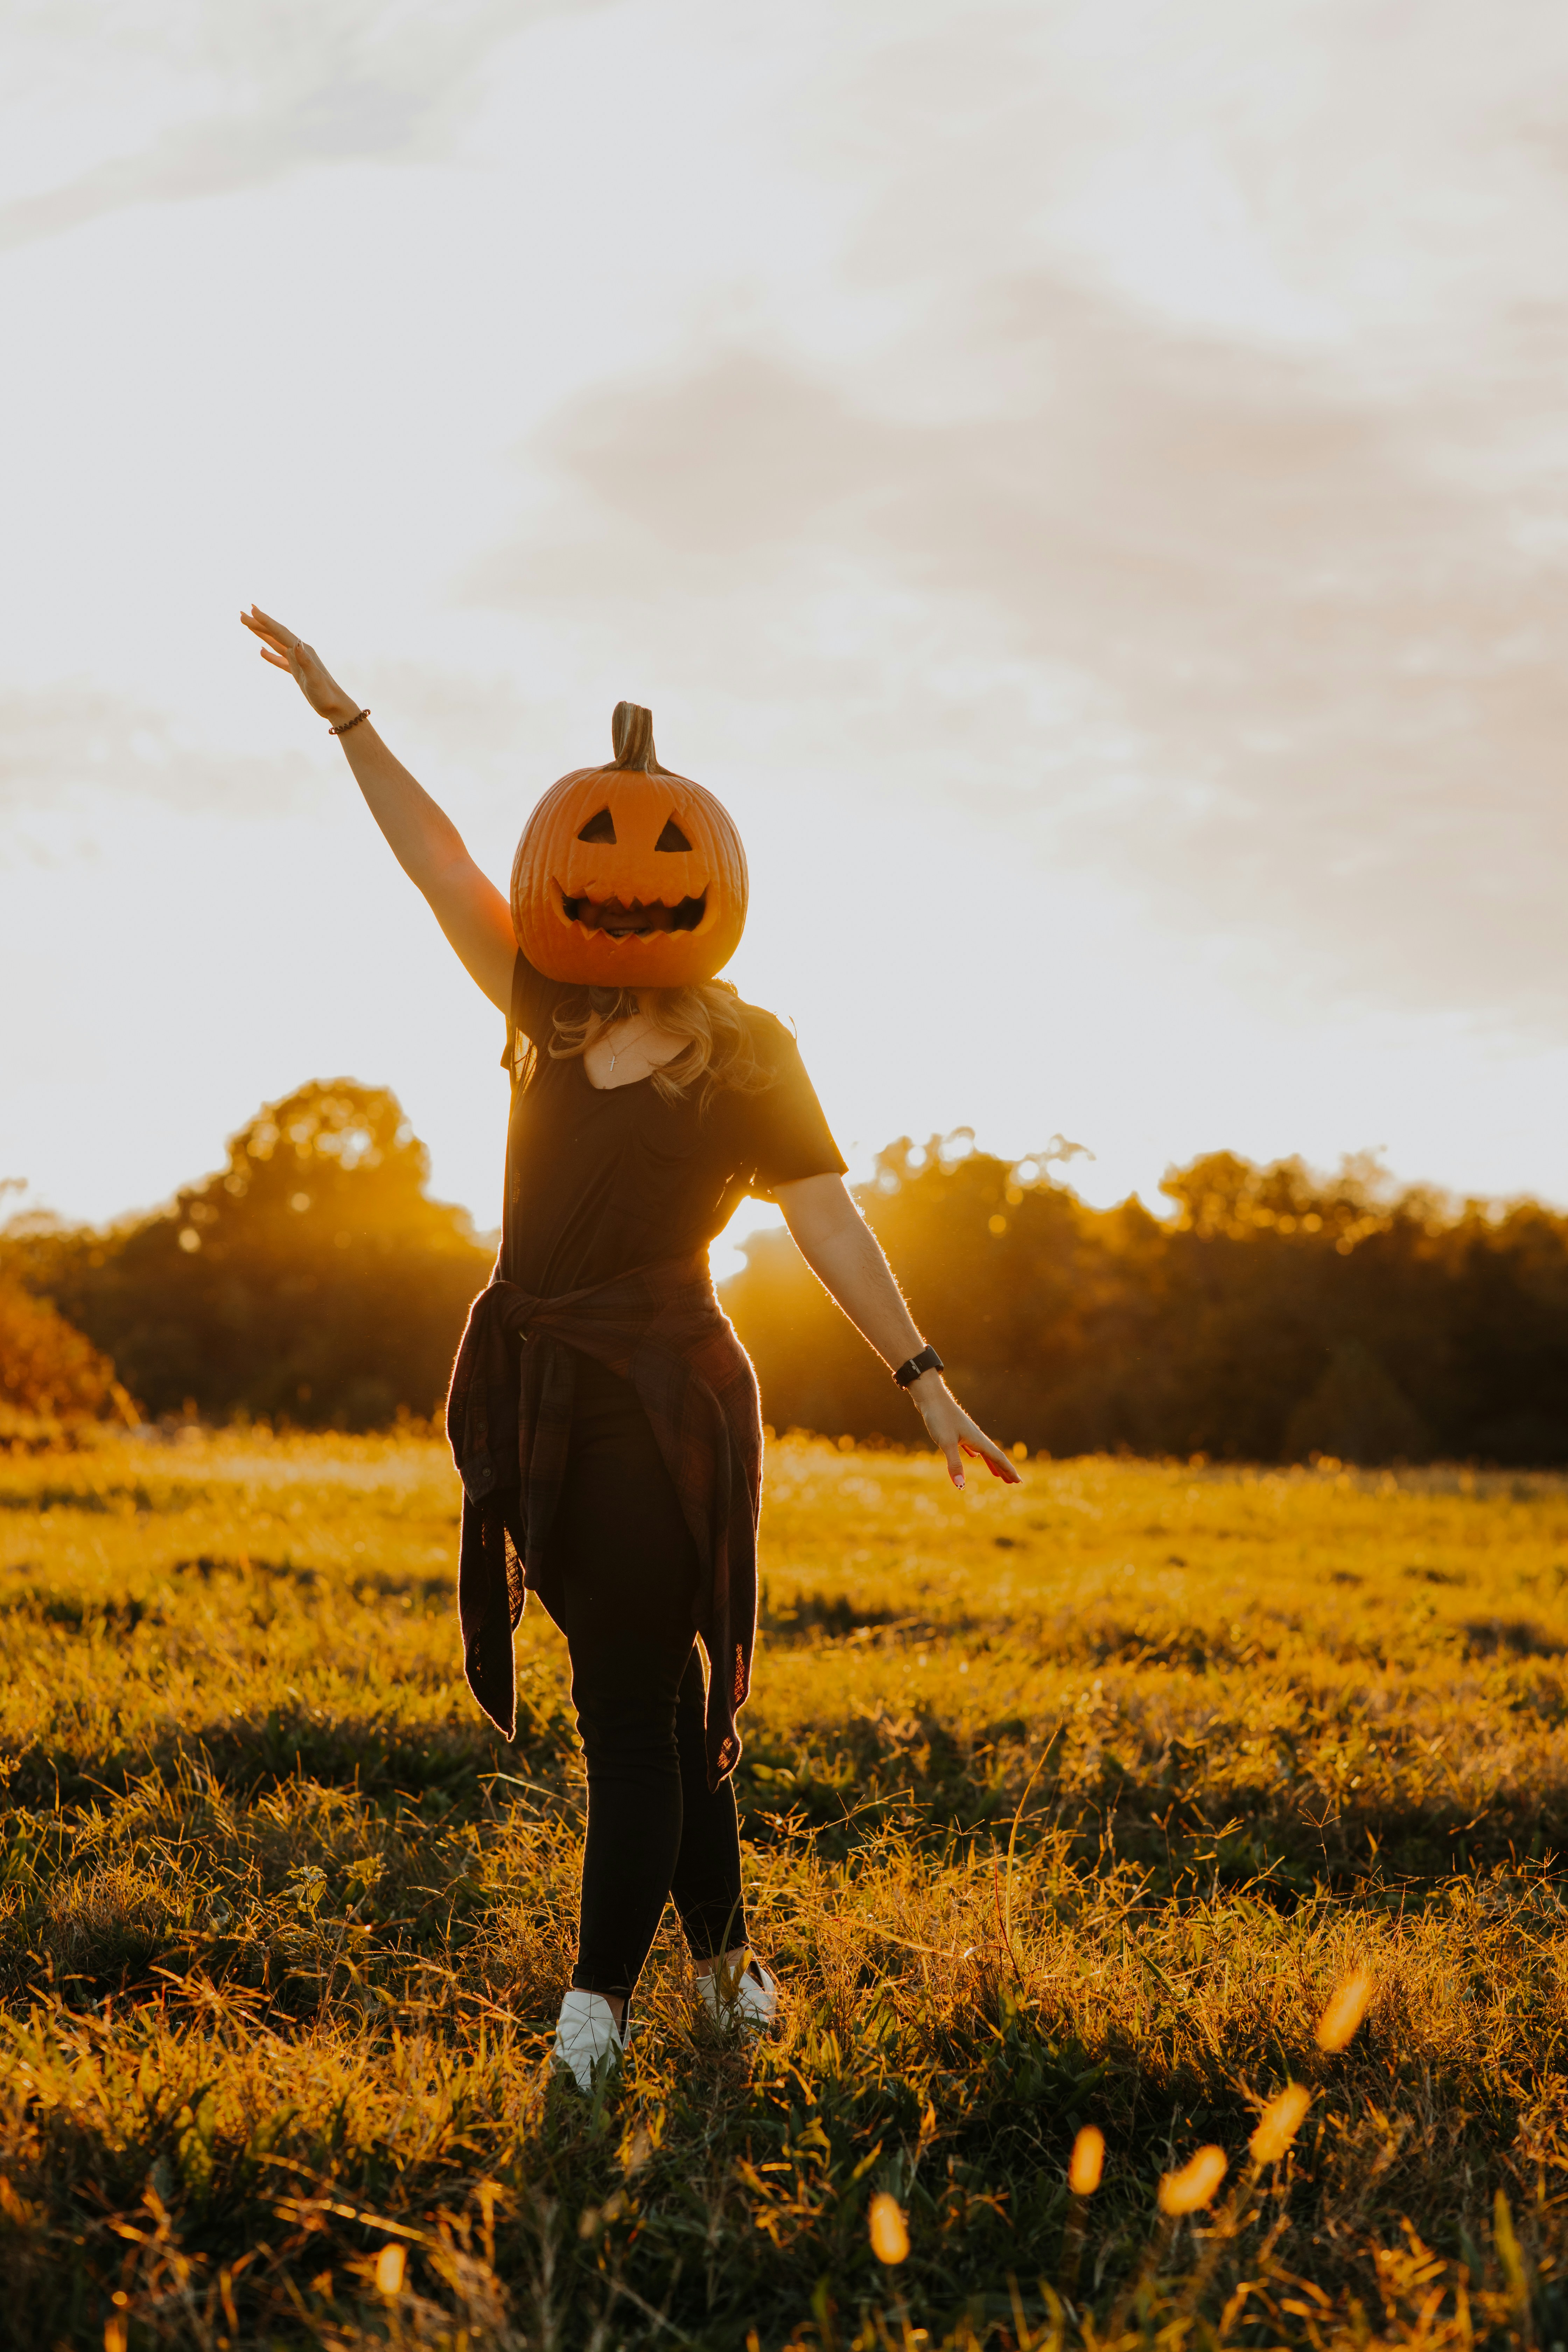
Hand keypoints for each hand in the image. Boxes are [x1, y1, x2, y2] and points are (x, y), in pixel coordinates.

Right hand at [241, 604, 357, 724]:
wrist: (335, 707)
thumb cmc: (326, 695)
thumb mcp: (314, 679)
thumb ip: (305, 661)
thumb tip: (296, 643)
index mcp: (302, 651)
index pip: (280, 632)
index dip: (266, 621)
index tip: (252, 610)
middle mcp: (300, 652)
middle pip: (275, 634)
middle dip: (258, 623)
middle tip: (241, 613)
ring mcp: (298, 661)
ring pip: (276, 643)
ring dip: (261, 634)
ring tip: (247, 624)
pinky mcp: (297, 672)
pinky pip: (280, 660)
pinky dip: (270, 654)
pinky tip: (261, 651)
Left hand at [909, 1372, 1021, 1488]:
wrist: (930, 1396)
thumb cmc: (939, 1417)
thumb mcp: (946, 1442)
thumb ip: (954, 1463)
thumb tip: (961, 1486)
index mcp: (977, 1439)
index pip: (998, 1457)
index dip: (1009, 1470)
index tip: (1019, 1481)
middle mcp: (975, 1435)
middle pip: (993, 1455)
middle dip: (1004, 1469)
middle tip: (1013, 1482)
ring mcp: (966, 1432)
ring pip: (983, 1451)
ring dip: (991, 1463)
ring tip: (996, 1475)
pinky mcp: (956, 1430)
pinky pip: (971, 1445)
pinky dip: (975, 1453)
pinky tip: (973, 1456)